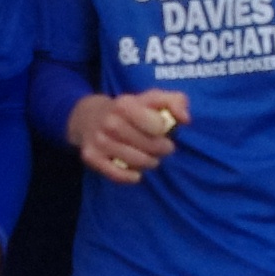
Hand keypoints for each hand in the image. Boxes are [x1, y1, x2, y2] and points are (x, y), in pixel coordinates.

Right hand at [68, 88, 185, 180]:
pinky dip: (130, 177)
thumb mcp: (151, 98)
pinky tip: (136, 173)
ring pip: (136, 161)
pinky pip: (117, 175)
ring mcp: (99, 141)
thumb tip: (185, 119)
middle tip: (163, 148)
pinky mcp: (91, 157)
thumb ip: (175, 101)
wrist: (89, 117)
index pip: (157, 126)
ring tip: (151, 158)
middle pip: (149, 146)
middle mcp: (110, 122)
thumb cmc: (129, 109)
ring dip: (149, 163)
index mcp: (125, 104)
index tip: (162, 129)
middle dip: (161, 149)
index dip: (164, 130)